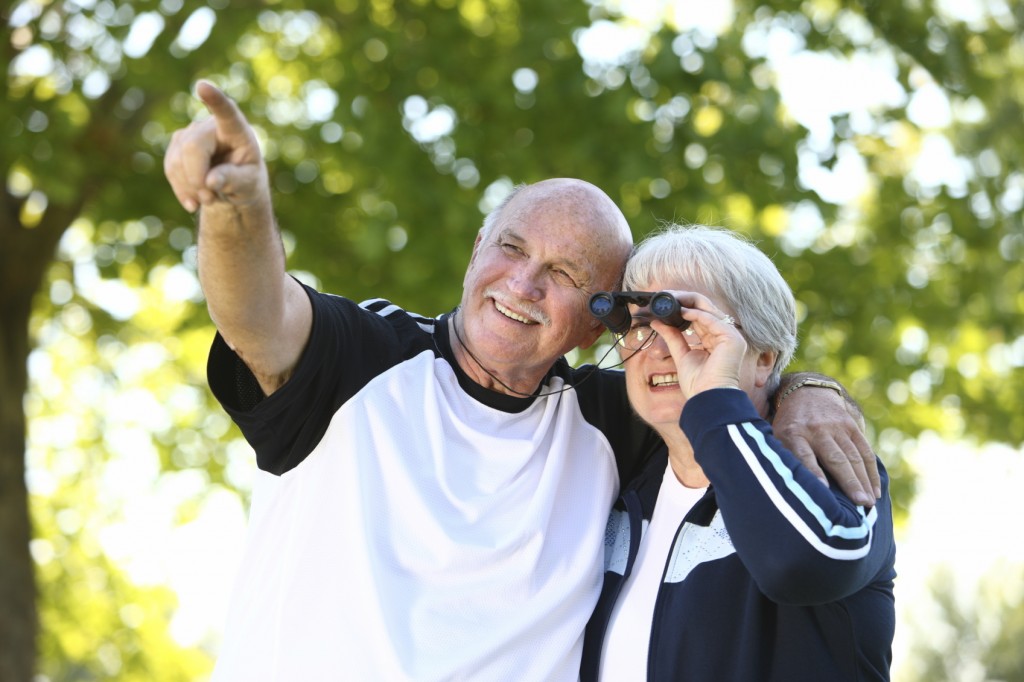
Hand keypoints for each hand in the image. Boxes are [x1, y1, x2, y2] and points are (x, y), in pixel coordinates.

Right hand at [163, 81, 268, 212]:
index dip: (214, 100)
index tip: (202, 86)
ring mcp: (190, 133)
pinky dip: (181, 189)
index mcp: (237, 130)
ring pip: (177, 161)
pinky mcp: (177, 146)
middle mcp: (211, 126)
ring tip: (209, 200)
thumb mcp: (249, 185)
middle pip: (192, 148)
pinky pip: (170, 169)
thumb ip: (234, 180)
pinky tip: (192, 203)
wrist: (234, 187)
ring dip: (190, 187)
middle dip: (197, 178)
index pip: (226, 112)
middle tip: (210, 200)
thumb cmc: (247, 181)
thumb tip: (211, 181)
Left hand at [651, 291, 747, 397]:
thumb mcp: (681, 355)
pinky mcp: (732, 339)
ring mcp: (732, 336)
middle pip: (706, 308)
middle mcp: (726, 335)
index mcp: (716, 340)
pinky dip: (696, 314)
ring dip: (688, 302)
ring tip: (670, 298)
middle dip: (685, 299)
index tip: (665, 302)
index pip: (700, 316)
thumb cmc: (699, 384)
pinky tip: (681, 311)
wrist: (708, 399)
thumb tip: (657, 322)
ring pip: (709, 309)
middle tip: (666, 294)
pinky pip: (712, 319)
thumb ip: (672, 337)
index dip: (684, 307)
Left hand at [773, 386, 879, 506]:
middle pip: (835, 458)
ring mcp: (836, 426)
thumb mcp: (777, 436)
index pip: (804, 455)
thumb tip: (788, 491)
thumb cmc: (788, 425)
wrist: (807, 392)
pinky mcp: (851, 425)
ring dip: (863, 481)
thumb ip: (784, 458)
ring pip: (853, 456)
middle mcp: (816, 429)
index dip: (814, 473)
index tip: (824, 491)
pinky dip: (871, 472)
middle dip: (850, 482)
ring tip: (869, 503)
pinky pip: (865, 450)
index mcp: (793, 433)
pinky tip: (876, 490)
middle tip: (860, 504)